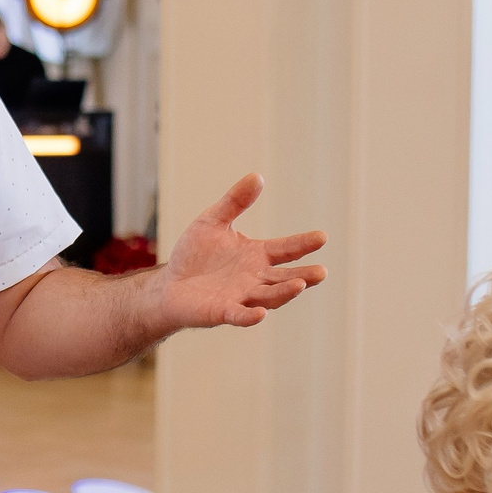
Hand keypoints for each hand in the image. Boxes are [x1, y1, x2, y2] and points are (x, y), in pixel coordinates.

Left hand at [155, 173, 326, 329]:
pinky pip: (239, 315)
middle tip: (321, 272)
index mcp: (257, 255)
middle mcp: (255, 278)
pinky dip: (249, 316)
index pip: (286, 249)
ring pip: (268, 297)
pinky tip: (260, 314)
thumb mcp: (213, 221)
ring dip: (284, 292)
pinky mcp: (222, 312)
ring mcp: (241, 297)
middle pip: (284, 278)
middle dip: (303, 276)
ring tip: (299, 285)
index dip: (303, 244)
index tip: (322, 237)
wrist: (169, 284)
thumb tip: (257, 176)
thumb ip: (235, 201)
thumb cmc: (194, 254)